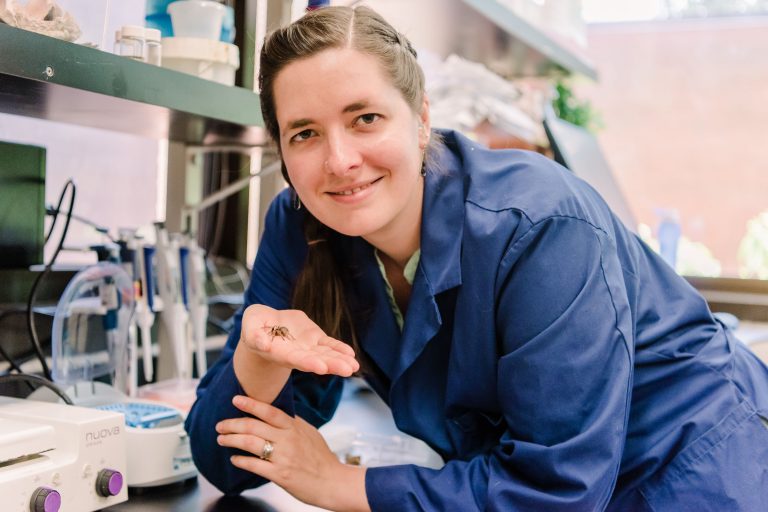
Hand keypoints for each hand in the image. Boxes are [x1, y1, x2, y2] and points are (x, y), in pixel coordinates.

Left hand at [216, 395, 368, 510]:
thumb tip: (277, 415)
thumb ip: (293, 424)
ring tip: (222, 439)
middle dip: (232, 424)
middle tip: (220, 425)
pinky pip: (255, 465)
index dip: (250, 404)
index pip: (269, 411)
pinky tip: (234, 459)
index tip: (236, 399)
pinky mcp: (280, 475)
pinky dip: (241, 461)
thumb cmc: (322, 458)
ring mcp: (283, 457)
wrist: (332, 481)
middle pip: (254, 426)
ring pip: (250, 443)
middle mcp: (288, 440)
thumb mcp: (310, 433)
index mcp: (294, 427)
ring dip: (232, 440)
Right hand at [240, 304, 358, 376]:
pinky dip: (339, 348)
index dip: (307, 362)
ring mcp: (307, 347)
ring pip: (325, 354)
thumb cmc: (254, 326)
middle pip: (315, 360)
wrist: (265, 324)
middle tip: (347, 370)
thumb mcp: (250, 327)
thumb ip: (254, 335)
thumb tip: (261, 343)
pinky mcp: (314, 338)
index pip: (295, 359)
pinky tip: (351, 353)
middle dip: (331, 364)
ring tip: (354, 366)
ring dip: (340, 360)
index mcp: (279, 353)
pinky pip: (329, 344)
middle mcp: (296, 354)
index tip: (321, 367)